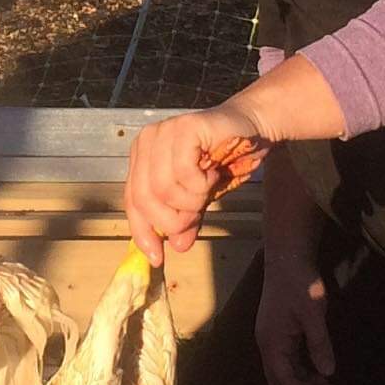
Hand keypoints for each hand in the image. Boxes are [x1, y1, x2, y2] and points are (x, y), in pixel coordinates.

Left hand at [122, 101, 269, 264]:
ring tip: (207, 187)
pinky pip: (184, 172)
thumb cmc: (223, 160)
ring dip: (192, 200)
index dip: (143, 232)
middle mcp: (146, 142)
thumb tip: (177, 247)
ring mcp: (163, 132)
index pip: (132, 201)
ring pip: (164, 188)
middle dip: (172, 219)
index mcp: (141, 157)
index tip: (157, 257)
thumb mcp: (199, 197)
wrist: (252, 128)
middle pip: (145, 198)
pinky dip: (202, 183)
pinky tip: (212, 172)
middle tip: (195, 216)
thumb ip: (186, 219)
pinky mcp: (184, 128)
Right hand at [253, 226, 342, 384]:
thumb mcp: (313, 313)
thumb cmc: (300, 284)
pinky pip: (289, 362)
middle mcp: (268, 345)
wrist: (287, 258)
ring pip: (285, 374)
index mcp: (272, 343)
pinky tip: (321, 373)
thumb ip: (319, 344)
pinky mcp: (278, 334)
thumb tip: (328, 373)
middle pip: (281, 383)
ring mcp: (272, 340)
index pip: (286, 381)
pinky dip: (304, 372)